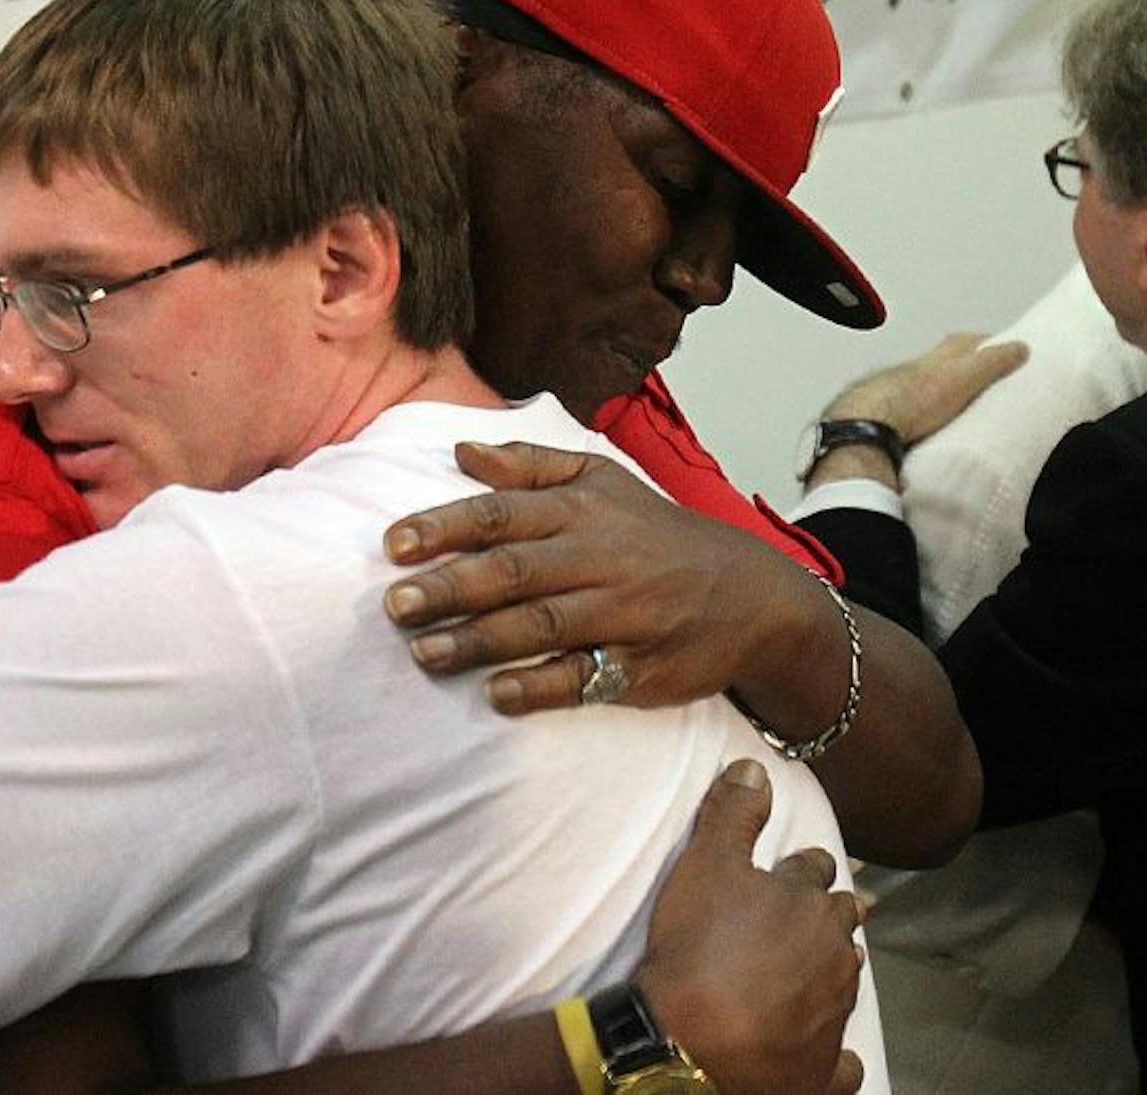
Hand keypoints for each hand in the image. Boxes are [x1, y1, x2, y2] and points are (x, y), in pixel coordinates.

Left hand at [382, 442, 824, 715]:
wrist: (753, 596)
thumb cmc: (659, 535)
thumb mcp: (605, 480)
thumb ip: (530, 466)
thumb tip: (460, 451)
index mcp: (584, 509)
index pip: (504, 513)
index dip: (445, 526)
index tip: (392, 545)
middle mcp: (601, 558)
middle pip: (515, 570)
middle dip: (450, 587)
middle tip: (394, 606)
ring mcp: (623, 614)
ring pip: (542, 624)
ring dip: (478, 641)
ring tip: (423, 654)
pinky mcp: (640, 667)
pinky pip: (584, 678)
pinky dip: (539, 686)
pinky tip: (495, 695)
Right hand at [637, 759, 865, 1094]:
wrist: (690, 1045)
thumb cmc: (699, 951)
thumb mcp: (707, 865)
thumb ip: (733, 814)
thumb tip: (754, 767)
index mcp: (809, 903)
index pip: (815, 870)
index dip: (801, 867)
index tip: (795, 867)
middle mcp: (832, 956)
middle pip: (841, 922)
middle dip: (830, 913)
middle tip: (818, 912)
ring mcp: (832, 1016)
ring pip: (846, 981)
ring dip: (834, 970)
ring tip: (822, 967)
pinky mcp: (821, 1071)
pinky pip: (842, 1065)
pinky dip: (838, 1058)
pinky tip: (835, 1055)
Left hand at [816, 331, 1028, 443]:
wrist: (869, 426)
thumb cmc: (914, 398)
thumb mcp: (964, 376)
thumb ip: (991, 362)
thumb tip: (1021, 348)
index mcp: (939, 356)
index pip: (967, 341)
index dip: (987, 344)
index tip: (1006, 350)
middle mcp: (918, 368)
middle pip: (946, 362)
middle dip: (966, 369)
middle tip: (988, 384)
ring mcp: (902, 392)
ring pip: (928, 387)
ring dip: (945, 394)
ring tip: (967, 411)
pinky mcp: (893, 418)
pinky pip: (916, 413)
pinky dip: (929, 416)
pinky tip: (938, 430)